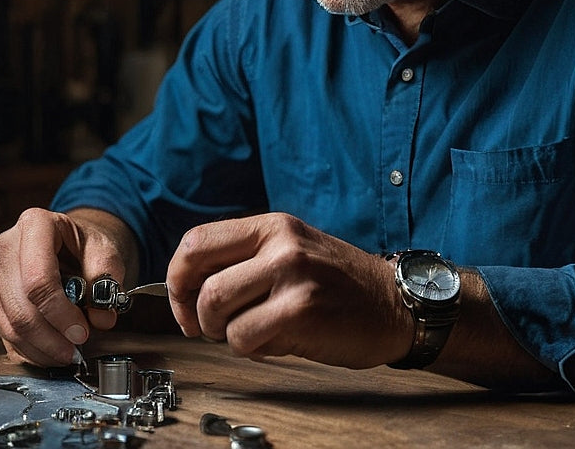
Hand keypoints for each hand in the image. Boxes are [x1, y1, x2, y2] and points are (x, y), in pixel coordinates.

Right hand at [0, 207, 136, 366]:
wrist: (69, 243)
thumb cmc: (84, 245)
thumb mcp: (106, 250)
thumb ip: (108, 280)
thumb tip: (101, 317)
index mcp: (34, 225)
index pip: (38, 279)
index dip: (60, 313)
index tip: (81, 332)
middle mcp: (6, 247)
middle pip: (20, 307)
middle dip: (50, 337)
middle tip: (76, 349)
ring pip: (10, 325)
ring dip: (41, 348)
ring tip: (67, 353)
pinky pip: (6, 334)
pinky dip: (30, 350)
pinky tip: (51, 352)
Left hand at [165, 213, 411, 367]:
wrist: (396, 305)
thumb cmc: (340, 287)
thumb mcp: (291, 252)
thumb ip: (245, 260)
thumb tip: (188, 289)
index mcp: (273, 226)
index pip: (196, 242)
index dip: (178, 280)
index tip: (185, 304)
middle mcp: (281, 243)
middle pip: (200, 281)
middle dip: (196, 316)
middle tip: (213, 329)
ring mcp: (292, 275)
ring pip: (217, 311)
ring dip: (225, 334)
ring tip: (253, 333)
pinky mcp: (301, 310)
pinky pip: (243, 338)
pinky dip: (249, 350)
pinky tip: (276, 342)